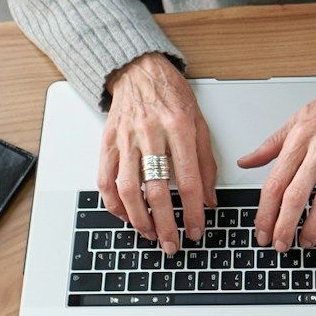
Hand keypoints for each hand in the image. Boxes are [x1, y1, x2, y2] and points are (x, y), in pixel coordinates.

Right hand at [98, 53, 216, 254]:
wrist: (138, 70)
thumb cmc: (171, 95)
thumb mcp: (200, 123)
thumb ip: (206, 162)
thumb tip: (209, 199)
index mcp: (180, 128)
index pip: (188, 179)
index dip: (193, 210)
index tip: (197, 230)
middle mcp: (151, 134)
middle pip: (157, 190)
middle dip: (166, 224)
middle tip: (172, 245)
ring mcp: (126, 139)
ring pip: (128, 189)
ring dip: (139, 219)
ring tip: (150, 234)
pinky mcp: (108, 143)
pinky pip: (105, 180)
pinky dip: (114, 204)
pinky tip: (125, 216)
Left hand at [237, 76, 315, 251]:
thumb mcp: (297, 119)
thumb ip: (271, 145)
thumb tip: (245, 161)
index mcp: (300, 138)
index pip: (275, 181)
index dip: (266, 211)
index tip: (261, 230)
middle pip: (296, 194)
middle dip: (284, 225)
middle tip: (280, 244)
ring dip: (313, 225)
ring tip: (306, 241)